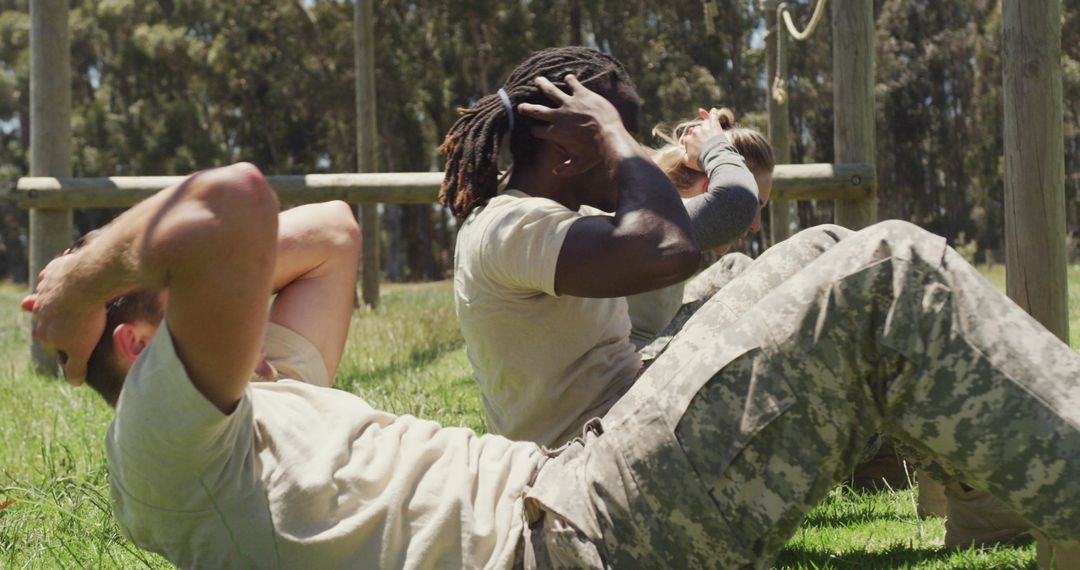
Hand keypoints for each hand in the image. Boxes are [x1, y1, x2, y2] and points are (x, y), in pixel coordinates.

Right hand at [21, 253, 106, 384]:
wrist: (86, 283)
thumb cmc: (84, 319)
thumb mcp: (82, 350)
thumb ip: (76, 368)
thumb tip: (74, 383)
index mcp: (45, 333)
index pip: (51, 346)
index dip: (63, 349)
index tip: (74, 348)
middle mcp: (39, 311)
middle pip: (45, 322)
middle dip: (52, 326)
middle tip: (64, 325)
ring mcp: (45, 290)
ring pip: (45, 298)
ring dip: (51, 302)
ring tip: (60, 301)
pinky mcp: (54, 272)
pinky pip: (51, 275)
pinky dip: (55, 278)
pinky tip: (64, 277)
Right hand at [516, 74, 626, 174]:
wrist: (610, 137)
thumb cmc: (596, 153)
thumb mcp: (580, 164)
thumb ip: (567, 169)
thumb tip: (556, 172)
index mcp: (556, 133)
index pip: (539, 131)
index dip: (536, 132)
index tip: (535, 131)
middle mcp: (559, 117)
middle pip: (537, 111)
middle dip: (528, 108)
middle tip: (521, 106)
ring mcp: (570, 103)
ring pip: (551, 91)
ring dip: (543, 85)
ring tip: (537, 80)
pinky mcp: (582, 94)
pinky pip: (573, 83)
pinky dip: (570, 79)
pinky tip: (568, 77)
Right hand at [681, 108, 730, 171]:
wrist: (715, 158)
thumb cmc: (701, 162)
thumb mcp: (688, 162)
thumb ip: (683, 156)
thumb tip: (680, 152)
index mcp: (688, 140)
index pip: (686, 139)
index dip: (688, 143)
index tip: (690, 148)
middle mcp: (695, 132)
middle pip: (694, 131)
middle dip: (696, 135)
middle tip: (701, 143)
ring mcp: (705, 128)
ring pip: (703, 124)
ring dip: (704, 128)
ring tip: (709, 134)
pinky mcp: (714, 126)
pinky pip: (713, 116)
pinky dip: (713, 113)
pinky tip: (714, 110)